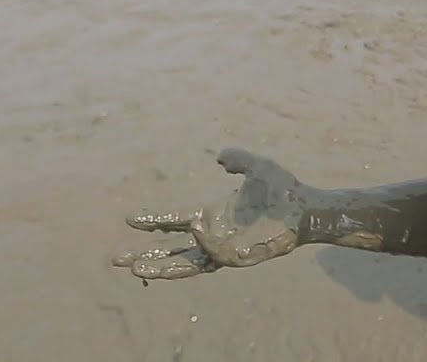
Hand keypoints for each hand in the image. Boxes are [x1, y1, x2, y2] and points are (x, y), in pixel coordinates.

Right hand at [113, 148, 305, 279]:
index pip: (176, 222)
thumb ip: (238, 160)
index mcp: (214, 216)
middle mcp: (217, 236)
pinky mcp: (243, 256)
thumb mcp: (257, 168)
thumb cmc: (286, 190)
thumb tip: (219, 159)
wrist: (308, 206)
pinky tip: (194, 226)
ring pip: (189, 264)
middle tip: (118, 260)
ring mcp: (229, 248)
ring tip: (138, 267)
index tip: (131, 219)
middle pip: (174, 251)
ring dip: (164, 266)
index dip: (154, 221)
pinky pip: (217, 254)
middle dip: (147, 256)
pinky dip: (204, 241)